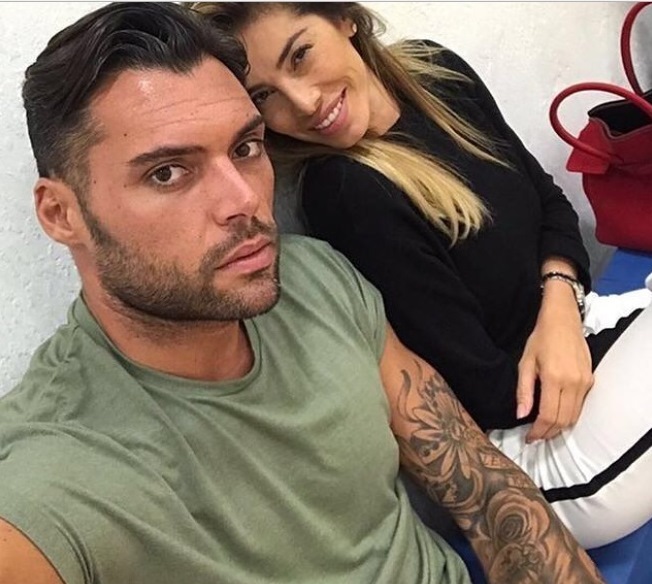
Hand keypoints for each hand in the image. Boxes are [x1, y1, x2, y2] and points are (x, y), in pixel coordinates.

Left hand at [516, 282, 592, 441]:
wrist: (563, 320)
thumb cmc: (541, 339)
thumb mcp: (525, 363)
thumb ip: (523, 391)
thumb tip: (521, 415)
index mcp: (554, 378)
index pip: (548, 415)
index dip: (538, 431)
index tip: (529, 438)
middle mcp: (573, 383)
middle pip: (563, 420)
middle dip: (549, 433)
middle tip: (536, 437)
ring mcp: (585, 382)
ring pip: (574, 416)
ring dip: (559, 427)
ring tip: (544, 430)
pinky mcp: (590, 380)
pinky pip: (580, 406)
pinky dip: (568, 415)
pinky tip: (556, 415)